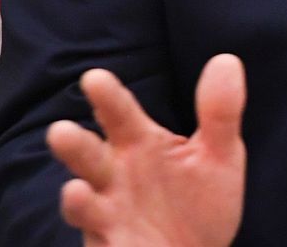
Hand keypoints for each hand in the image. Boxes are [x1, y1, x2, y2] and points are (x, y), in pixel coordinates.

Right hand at [45, 55, 246, 246]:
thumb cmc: (200, 201)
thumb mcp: (220, 155)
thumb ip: (220, 112)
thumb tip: (227, 59)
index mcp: (139, 143)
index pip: (119, 113)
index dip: (107, 97)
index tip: (94, 79)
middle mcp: (115, 174)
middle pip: (88, 155)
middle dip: (74, 145)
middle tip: (59, 131)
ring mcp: (109, 212)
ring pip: (83, 201)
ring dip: (76, 198)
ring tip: (75, 190)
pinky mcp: (112, 244)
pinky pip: (100, 240)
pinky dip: (97, 236)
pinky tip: (95, 225)